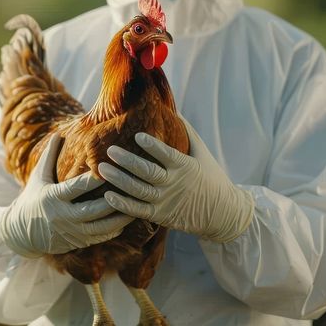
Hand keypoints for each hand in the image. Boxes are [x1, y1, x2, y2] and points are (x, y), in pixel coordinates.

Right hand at [0, 134, 134, 257]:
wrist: (22, 233)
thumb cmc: (32, 198)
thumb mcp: (38, 177)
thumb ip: (50, 156)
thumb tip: (58, 134)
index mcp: (53, 197)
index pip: (76, 187)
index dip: (93, 180)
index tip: (110, 168)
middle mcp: (63, 216)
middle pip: (93, 209)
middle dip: (113, 200)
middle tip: (131, 188)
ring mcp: (71, 232)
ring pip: (100, 227)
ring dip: (119, 218)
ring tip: (136, 205)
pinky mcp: (77, 242)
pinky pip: (100, 237)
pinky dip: (114, 229)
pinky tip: (127, 220)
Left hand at [99, 117, 254, 242]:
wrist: (223, 214)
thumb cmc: (211, 178)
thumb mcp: (203, 154)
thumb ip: (188, 133)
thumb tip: (173, 110)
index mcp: (185, 167)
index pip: (167, 154)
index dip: (152, 146)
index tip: (138, 135)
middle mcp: (174, 184)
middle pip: (147, 172)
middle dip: (127, 160)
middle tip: (110, 150)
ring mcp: (166, 201)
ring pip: (138, 190)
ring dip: (118, 180)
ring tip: (101, 169)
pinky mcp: (160, 216)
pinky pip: (138, 211)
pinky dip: (122, 204)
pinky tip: (107, 195)